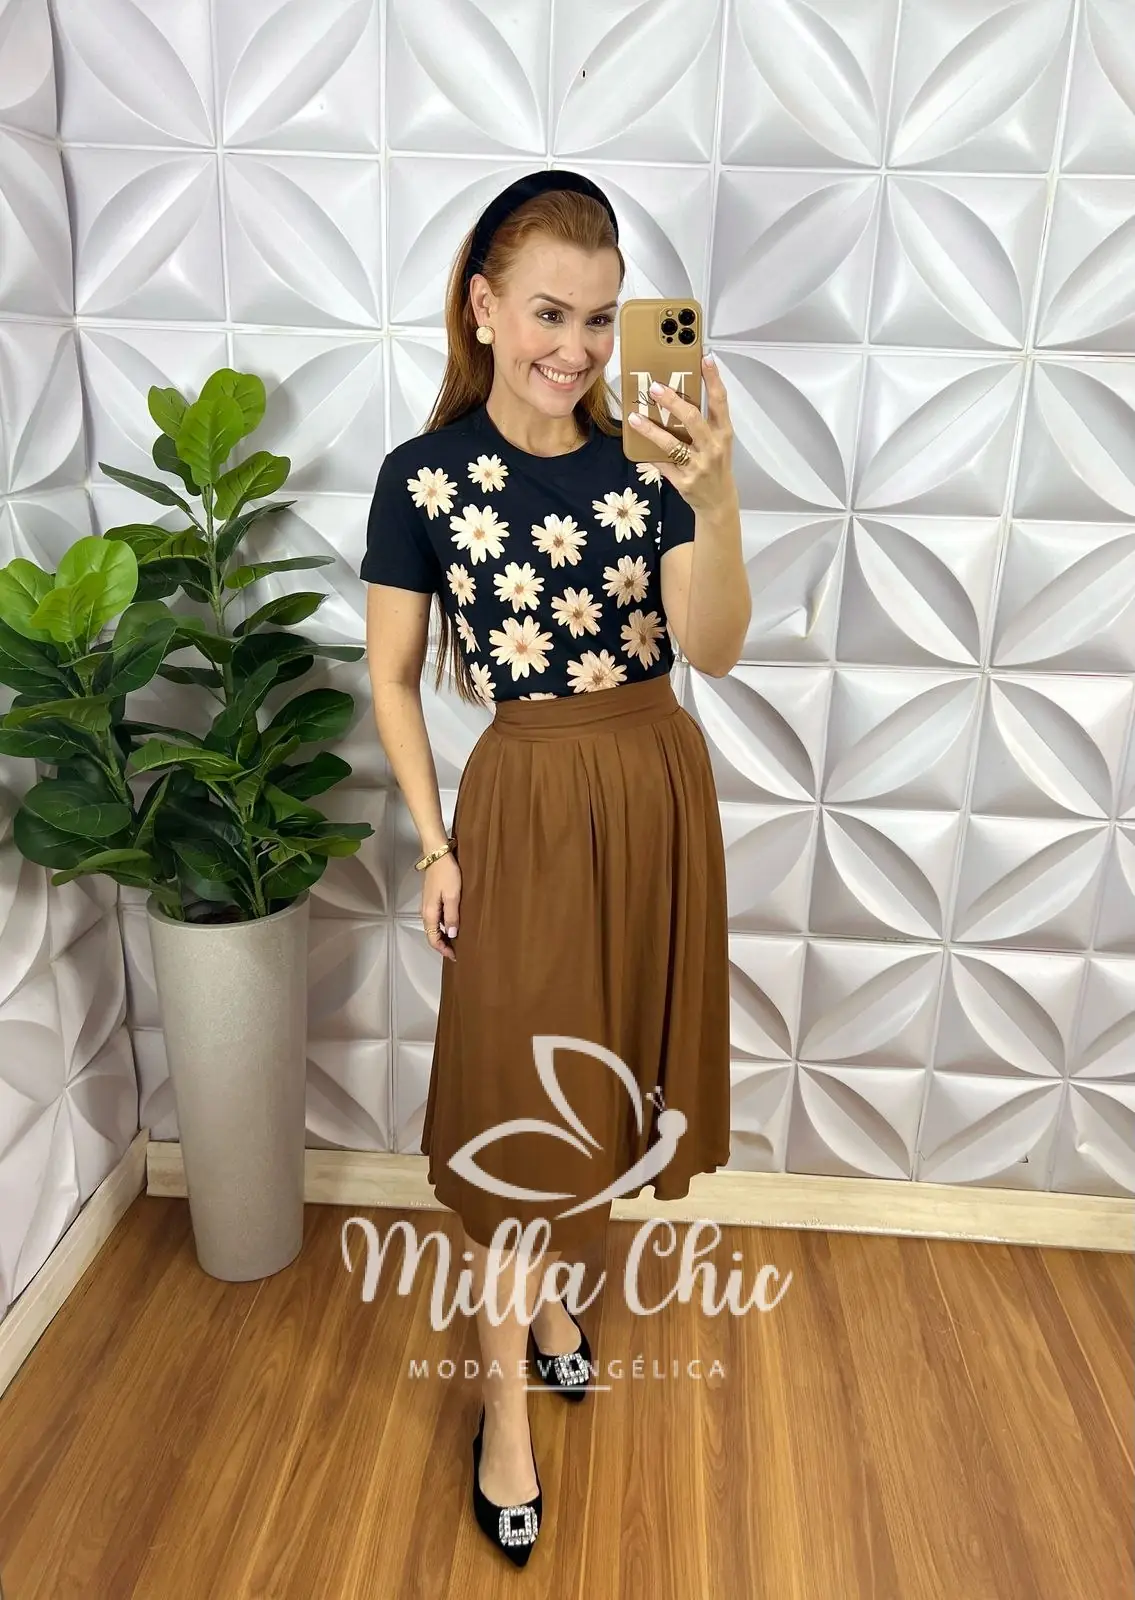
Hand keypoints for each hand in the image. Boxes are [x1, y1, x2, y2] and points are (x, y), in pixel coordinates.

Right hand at [422, 853, 460, 960]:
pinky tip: (453, 924)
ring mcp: (427, 905)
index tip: (455, 956)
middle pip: (431, 935)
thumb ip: (452, 916)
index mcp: (429, 913)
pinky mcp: (431, 899)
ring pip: (433, 927)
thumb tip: (452, 935)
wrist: (437, 854)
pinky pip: (435, 919)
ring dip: (443, 936)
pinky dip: (443, 926)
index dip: (443, 950)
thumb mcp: (453, 896)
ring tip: (457, 941)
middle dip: (443, 945)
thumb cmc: (447, 874)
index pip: (433, 939)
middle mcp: (425, 912)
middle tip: (457, 951)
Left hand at [628, 353, 734, 514]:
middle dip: (673, 402)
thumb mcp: (718, 442)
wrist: (718, 502)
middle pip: (693, 420)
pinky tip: (636, 447)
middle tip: (656, 387)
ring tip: (634, 418)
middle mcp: (713, 448)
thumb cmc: (716, 465)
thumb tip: (677, 396)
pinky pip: (663, 465)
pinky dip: (649, 455)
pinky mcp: (684, 481)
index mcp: (723, 433)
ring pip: (672, 444)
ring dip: (651, 430)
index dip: (713, 379)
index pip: (720, 402)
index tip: (705, 358)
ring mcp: (698, 466)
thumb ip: (704, 422)